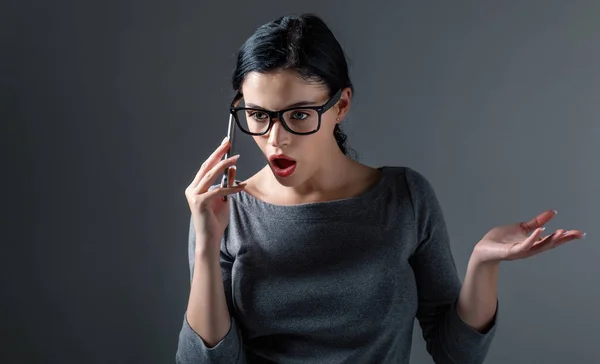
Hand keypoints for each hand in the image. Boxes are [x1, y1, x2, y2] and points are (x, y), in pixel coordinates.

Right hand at [184, 137, 245, 254]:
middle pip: (206, 166)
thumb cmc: (216, 220)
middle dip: (218, 153)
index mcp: (195, 187)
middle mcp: (192, 189)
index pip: (206, 166)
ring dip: (224, 165)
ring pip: (210, 175)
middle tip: (228, 142)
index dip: (216, 154)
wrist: (210, 238)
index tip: (225, 143)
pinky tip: (242, 187)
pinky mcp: (199, 202)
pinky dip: (231, 188)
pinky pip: (218, 190)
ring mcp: (194, 195)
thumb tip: (232, 168)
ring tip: (236, 158)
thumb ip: (227, 183)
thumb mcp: (224, 198)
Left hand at [473, 210, 585, 263]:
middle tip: (577, 234)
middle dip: (564, 239)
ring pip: (540, 246)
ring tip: (562, 232)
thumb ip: (537, 221)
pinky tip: (540, 231)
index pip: (552, 239)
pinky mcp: (512, 251)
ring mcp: (522, 251)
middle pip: (550, 244)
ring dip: (551, 239)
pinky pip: (525, 245)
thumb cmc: (502, 239)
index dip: (566, 237)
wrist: (484, 248)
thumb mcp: (522, 227)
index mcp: (533, 242)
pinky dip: (533, 238)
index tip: (579, 233)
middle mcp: (530, 248)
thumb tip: (553, 212)